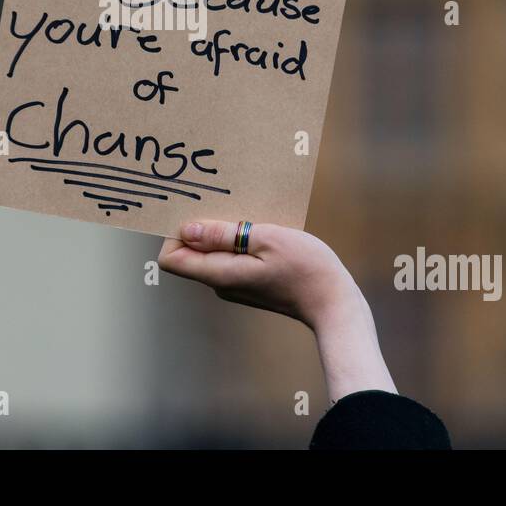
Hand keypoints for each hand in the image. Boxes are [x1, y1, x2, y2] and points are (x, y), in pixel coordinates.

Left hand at [158, 219, 396, 398]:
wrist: (334, 302)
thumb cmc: (306, 268)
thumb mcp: (266, 240)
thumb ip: (224, 235)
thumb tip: (186, 230)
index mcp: (219, 274)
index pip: (171, 259)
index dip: (175, 233)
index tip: (196, 211)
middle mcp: (220, 282)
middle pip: (189, 252)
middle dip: (199, 226)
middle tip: (224, 203)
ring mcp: (234, 283)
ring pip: (211, 252)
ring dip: (222, 230)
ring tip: (247, 212)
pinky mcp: (248, 281)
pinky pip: (230, 256)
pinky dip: (237, 239)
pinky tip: (259, 227)